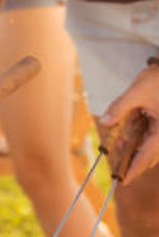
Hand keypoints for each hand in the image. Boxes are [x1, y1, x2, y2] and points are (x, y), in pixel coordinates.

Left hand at [99, 64, 158, 184]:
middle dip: (131, 162)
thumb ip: (120, 107)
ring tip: (116, 150)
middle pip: (149, 155)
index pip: (147, 156)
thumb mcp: (136, 91)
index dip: (134, 169)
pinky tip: (123, 137)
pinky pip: (148, 136)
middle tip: (116, 171)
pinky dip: (136, 138)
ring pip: (148, 146)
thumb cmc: (157, 79)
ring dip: (132, 149)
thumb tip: (105, 122)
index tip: (123, 181)